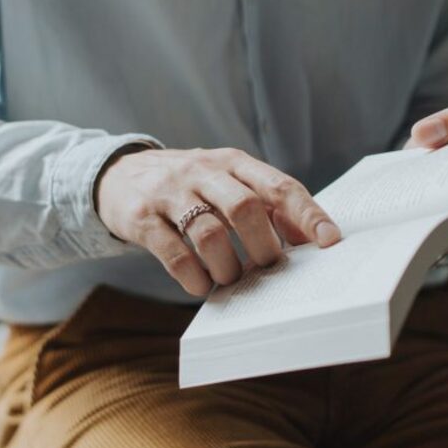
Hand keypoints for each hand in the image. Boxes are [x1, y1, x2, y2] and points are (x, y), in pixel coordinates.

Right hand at [96, 147, 340, 295]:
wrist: (118, 175)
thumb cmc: (187, 186)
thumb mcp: (226, 182)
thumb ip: (265, 204)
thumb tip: (310, 237)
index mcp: (232, 162)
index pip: (278, 185)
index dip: (307, 214)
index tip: (329, 241)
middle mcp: (202, 171)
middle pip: (244, 207)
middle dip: (263, 246)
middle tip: (268, 268)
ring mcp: (170, 193)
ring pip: (210, 232)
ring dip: (228, 266)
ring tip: (231, 279)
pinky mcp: (142, 218)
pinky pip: (174, 252)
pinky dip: (194, 276)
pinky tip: (201, 286)